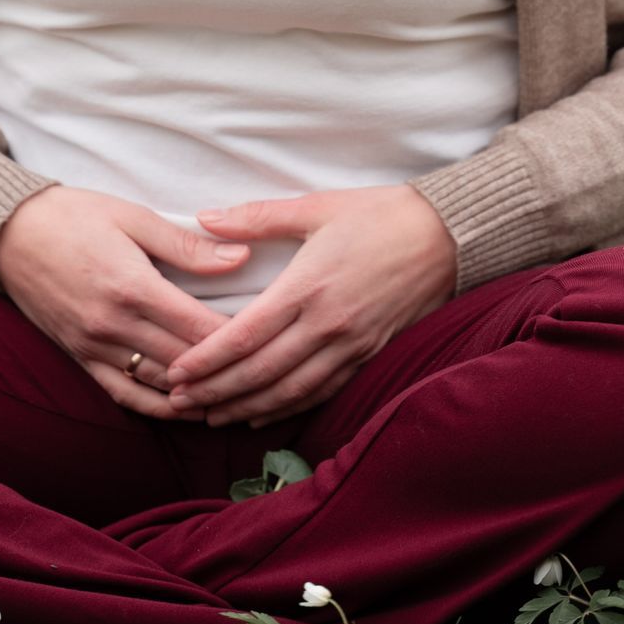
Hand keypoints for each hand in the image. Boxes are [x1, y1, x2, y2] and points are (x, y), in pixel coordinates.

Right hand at [0, 186, 250, 417]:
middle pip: (183, 363)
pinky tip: (185, 409)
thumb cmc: (74, 215)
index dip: (238, 340)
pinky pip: (123, 394)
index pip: (197, 327)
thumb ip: (187, 244)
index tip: (270, 340)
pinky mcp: (79, 357)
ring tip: (237, 396)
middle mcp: (112, 324)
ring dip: (197, 395)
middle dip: (225, 372)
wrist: (8, 232)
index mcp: (131, 286)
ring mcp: (93, 346)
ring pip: (157, 385)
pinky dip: (157, 407)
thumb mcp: (133, 216)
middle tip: (264, 373)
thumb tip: (239, 257)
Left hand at [159, 185, 457, 426]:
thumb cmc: (379, 214)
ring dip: (245, 408)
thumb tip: (204, 217)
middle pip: (261, 373)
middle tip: (179, 403)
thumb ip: (257, 217)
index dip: (207, 360)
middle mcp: (327, 324)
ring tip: (210, 416)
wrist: (447, 235)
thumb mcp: (316, 207)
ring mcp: (350, 345)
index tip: (176, 372)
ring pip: (288, 391)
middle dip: (215, 392)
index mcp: (308, 286)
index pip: (245, 335)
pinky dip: (287, 408)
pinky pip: (321, 391)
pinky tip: (260, 415)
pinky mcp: (368, 354)